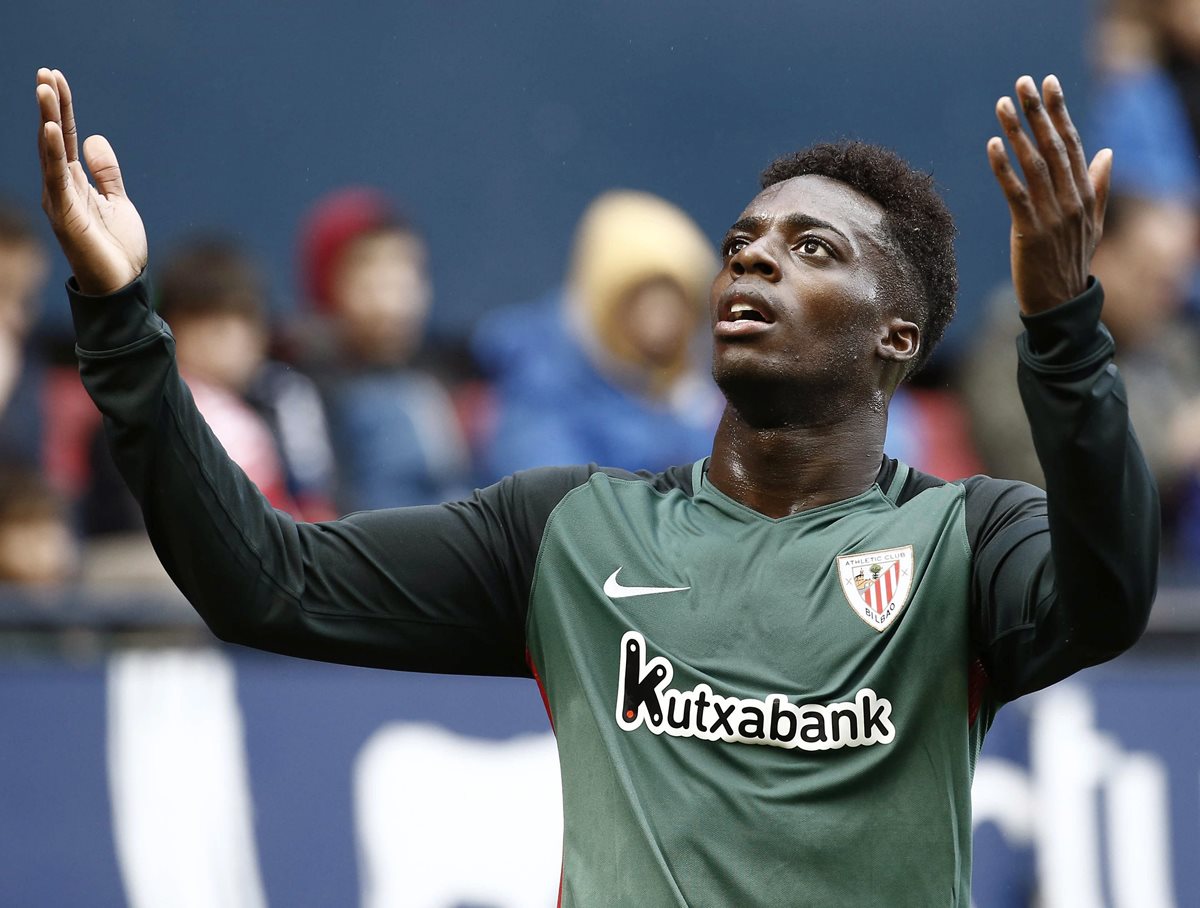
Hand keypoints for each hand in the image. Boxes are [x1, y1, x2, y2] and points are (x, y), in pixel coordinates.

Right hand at [36, 68, 146, 295]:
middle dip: (50, 106)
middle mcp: (62, 188)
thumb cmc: (118, 249)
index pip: (65, 137)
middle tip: (46, 73)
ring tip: (45, 89)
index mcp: (75, 183)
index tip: (57, 78)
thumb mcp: (118, 202)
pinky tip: (51, 129)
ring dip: (48, 120)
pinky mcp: (65, 215)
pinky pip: (57, 178)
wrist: (121, 287)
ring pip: (50, 153)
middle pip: (54, 139)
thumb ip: (106, 172)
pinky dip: (53, 153)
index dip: (62, 109)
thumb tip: (94, 138)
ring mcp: (61, 200)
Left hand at [987, 74, 1111, 315]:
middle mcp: (1071, 200)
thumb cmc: (1071, 261)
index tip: (1048, 83)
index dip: (1059, 112)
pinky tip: (993, 145)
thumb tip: (1108, 153)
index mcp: (1085, 194)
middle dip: (1038, 112)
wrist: (1061, 303)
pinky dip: (1004, 168)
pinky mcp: (1030, 232)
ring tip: (1002, 105)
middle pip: (1054, 146)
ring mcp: (1052, 216)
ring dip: (1017, 132)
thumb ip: (1099, 186)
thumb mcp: (1092, 223)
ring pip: (1035, 165)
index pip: (1073, 143)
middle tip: (1023, 83)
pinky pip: (1016, 194)